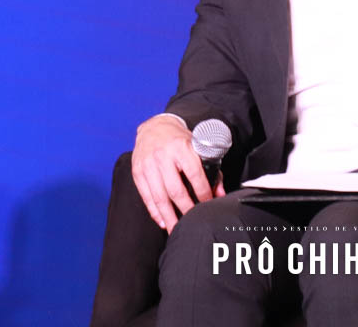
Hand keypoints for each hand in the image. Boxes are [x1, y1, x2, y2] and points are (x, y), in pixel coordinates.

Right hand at [132, 114, 225, 232]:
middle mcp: (163, 156)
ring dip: (169, 217)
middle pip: (175, 190)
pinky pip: (147, 196)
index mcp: (181, 147)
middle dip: (186, 209)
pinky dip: (155, 212)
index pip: (194, 173)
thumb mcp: (197, 147)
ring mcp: (148, 164)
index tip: (208, 203)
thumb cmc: (179, 140)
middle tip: (193, 221)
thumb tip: (220, 193)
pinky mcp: (138, 172)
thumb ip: (211, 169)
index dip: (203, 192)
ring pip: (159, 197)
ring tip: (177, 229)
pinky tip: (163, 221)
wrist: (154, 127)